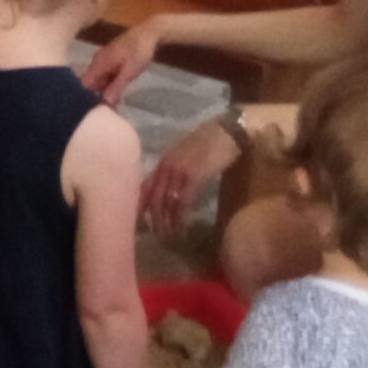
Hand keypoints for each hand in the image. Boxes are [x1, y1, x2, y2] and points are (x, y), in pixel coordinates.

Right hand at [82, 20, 163, 103]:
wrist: (149, 33)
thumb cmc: (139, 52)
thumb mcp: (129, 72)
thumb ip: (116, 87)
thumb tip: (105, 103)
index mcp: (98, 63)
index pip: (85, 84)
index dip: (87, 97)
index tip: (95, 110)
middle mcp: (97, 60)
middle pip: (91, 82)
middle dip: (97, 96)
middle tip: (107, 111)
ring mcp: (104, 59)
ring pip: (99, 79)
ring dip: (104, 90)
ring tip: (113, 106)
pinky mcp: (111, 59)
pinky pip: (105, 74)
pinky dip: (109, 83)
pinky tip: (117, 93)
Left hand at [140, 118, 242, 240]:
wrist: (226, 131)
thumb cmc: (210, 142)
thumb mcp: (185, 156)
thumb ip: (175, 169)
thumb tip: (170, 188)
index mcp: (163, 162)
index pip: (145, 188)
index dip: (141, 207)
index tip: (141, 223)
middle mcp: (166, 167)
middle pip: (154, 199)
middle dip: (154, 221)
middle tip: (159, 236)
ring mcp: (179, 172)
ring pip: (166, 203)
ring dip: (167, 223)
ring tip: (170, 237)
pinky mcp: (194, 177)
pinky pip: (183, 202)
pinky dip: (181, 217)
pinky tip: (183, 227)